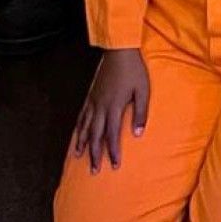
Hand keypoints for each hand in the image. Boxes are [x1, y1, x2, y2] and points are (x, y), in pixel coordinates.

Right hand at [71, 48, 149, 172]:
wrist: (119, 50)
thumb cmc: (134, 70)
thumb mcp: (143, 91)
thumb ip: (140, 113)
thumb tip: (138, 134)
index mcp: (114, 107)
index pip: (112, 135)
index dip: (113, 152)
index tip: (114, 166)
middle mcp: (100, 107)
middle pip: (95, 135)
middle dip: (94, 154)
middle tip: (94, 171)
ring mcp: (93, 101)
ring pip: (84, 127)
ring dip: (82, 143)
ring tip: (78, 157)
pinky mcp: (90, 94)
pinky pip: (82, 115)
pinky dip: (78, 127)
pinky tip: (77, 133)